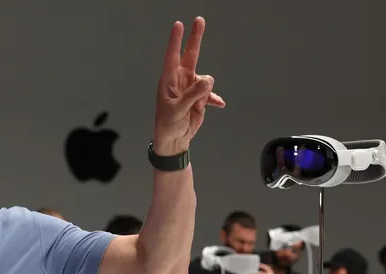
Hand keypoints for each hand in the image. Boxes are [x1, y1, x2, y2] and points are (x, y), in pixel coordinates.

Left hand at [153, 16, 225, 155]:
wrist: (174, 140)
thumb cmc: (167, 125)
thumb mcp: (177, 110)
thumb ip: (192, 95)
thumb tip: (208, 81)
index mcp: (169, 80)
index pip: (172, 56)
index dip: (176, 40)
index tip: (178, 25)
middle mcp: (180, 80)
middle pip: (190, 55)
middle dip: (195, 38)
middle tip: (199, 20)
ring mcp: (191, 89)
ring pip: (206, 79)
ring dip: (206, 90)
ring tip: (198, 106)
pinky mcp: (200, 99)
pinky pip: (211, 94)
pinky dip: (214, 99)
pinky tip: (218, 104)